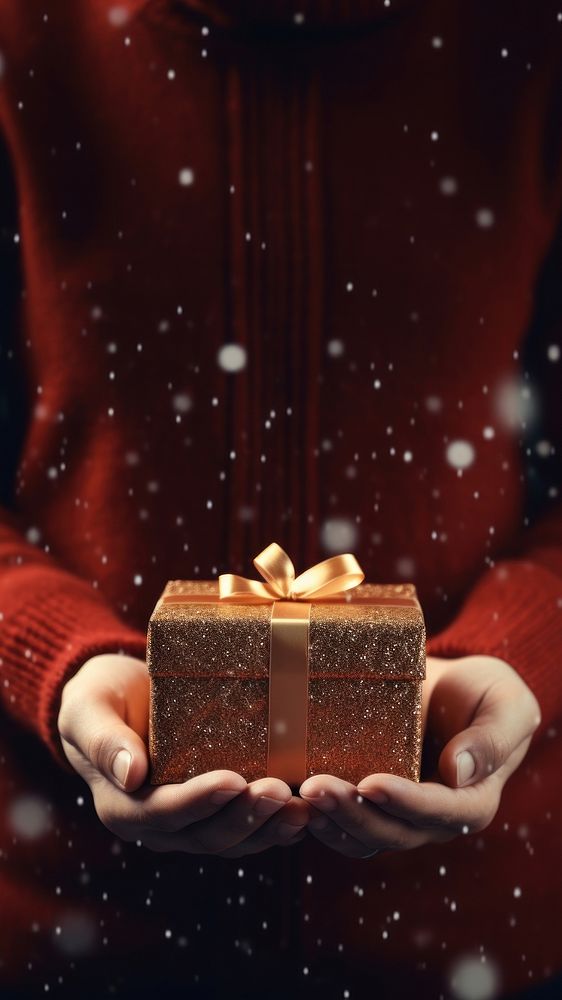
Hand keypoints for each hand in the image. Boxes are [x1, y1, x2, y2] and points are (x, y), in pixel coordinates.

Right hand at [57, 653, 310, 857]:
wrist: (117, 698)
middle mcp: (157, 825)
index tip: (233, 780)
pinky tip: (304, 816)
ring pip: (232, 841)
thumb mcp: (89, 708)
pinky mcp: (214, 813)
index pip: (164, 811)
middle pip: (205, 833)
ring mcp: (188, 824)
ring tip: (302, 808)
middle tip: (279, 790)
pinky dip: (274, 828)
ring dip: (268, 829)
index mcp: (123, 805)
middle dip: (245, 815)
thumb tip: (130, 775)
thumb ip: (103, 739)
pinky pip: (246, 832)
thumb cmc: (100, 697)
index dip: (200, 800)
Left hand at [298, 654, 541, 858]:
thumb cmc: (484, 692)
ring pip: (363, 836)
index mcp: (472, 801)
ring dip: (330, 820)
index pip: (438, 810)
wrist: (450, 687)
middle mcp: (433, 820)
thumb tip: (460, 771)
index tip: (371, 783)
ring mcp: (398, 817)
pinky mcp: (370, 805)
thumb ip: (493, 737)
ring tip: (300, 793)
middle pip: (393, 831)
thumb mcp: (506, 703)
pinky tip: (294, 799)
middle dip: (353, 812)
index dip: (403, 801)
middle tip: (315, 785)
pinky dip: (320, 819)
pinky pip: (344, 827)